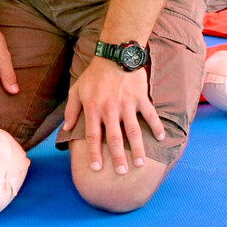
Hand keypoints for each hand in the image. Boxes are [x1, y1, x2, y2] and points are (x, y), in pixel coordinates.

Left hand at [62, 58, 162, 174]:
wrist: (115, 54)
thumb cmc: (94, 74)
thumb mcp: (76, 90)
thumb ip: (71, 110)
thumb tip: (66, 128)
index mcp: (93, 109)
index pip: (93, 136)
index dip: (94, 153)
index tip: (96, 168)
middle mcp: (110, 109)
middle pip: (114, 138)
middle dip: (118, 157)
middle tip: (122, 172)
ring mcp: (127, 104)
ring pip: (133, 131)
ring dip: (138, 149)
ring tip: (141, 164)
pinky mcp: (140, 97)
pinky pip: (150, 114)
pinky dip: (156, 126)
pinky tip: (161, 138)